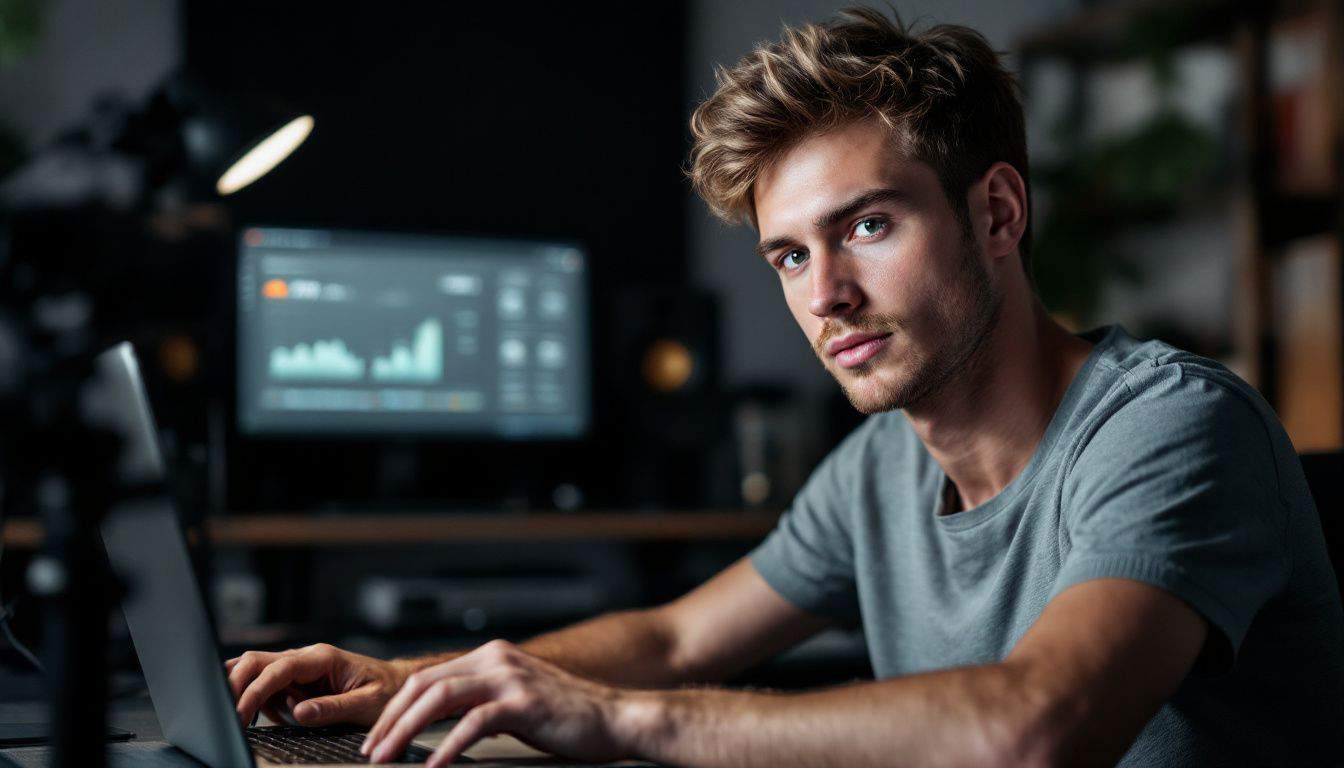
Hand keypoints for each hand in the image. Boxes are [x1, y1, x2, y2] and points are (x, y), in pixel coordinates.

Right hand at [226, 643, 411, 727]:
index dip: (256, 689)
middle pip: (257, 661)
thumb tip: (298, 711)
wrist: (398, 683)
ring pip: (257, 670)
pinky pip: (268, 686)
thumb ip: (332, 708)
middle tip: (230, 714)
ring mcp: (300, 667)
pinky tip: (267, 716)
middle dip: (236, 684)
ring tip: (242, 716)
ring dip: (244, 690)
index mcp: (323, 658)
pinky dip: (259, 700)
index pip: (279, 668)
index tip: (241, 712)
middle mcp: (307, 657)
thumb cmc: (387, 691)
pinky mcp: (298, 680)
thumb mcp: (366, 703)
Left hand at [361, 640, 634, 766]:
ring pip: (440, 697)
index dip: (396, 708)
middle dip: (391, 720)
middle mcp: (496, 658)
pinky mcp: (523, 701)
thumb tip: (446, 725)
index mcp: (491, 656)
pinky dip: (447, 746)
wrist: (616, 717)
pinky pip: (473, 723)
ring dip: (406, 731)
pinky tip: (433, 766)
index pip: (427, 677)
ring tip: (388, 758)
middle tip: (372, 751)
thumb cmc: (569, 717)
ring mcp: (510, 677)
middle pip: (425, 684)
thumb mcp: (517, 702)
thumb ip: (483, 703)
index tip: (378, 737)